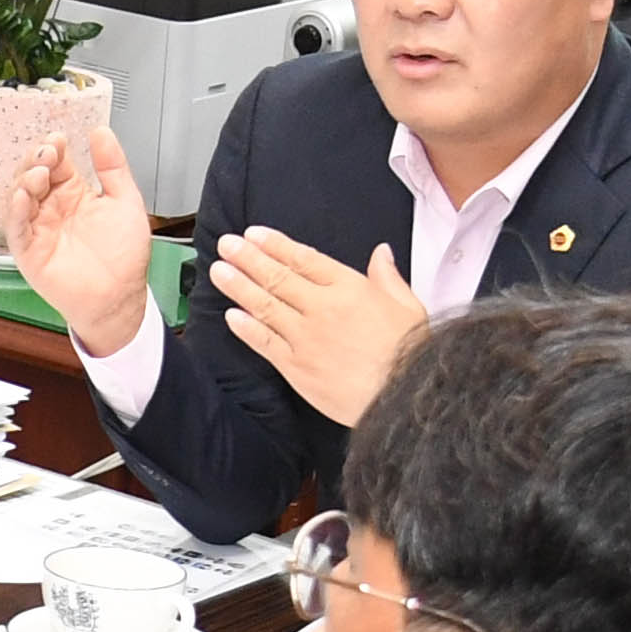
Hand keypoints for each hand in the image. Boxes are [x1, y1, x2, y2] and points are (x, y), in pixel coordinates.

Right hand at [9, 123, 161, 357]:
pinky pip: (16, 228)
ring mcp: (39, 229)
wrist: (120, 296)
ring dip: (25, 181)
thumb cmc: (124, 257)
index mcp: (74, 194)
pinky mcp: (29, 251)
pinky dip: (16, 211)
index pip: (57, 163)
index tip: (58, 139)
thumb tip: (101, 132)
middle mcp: (53, 209)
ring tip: (39, 173)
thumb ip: (113, 167)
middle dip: (37, 161)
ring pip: (20, 198)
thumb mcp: (125, 201)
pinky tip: (23, 197)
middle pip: (34, 175)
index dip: (54, 149)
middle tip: (48, 153)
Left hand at [208, 228, 430, 425]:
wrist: (405, 397)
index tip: (254, 234)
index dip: (276, 245)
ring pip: (265, 306)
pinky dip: (246, 328)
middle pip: (278, 277)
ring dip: (239, 286)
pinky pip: (265, 343)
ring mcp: (306, 338)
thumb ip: (388, 277)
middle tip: (227, 244)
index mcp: (350, 288)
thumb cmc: (411, 353)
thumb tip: (381, 252)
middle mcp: (322, 308)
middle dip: (248, 258)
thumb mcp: (409, 306)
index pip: (304, 259)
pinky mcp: (297, 368)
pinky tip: (231, 315)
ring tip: (219, 270)